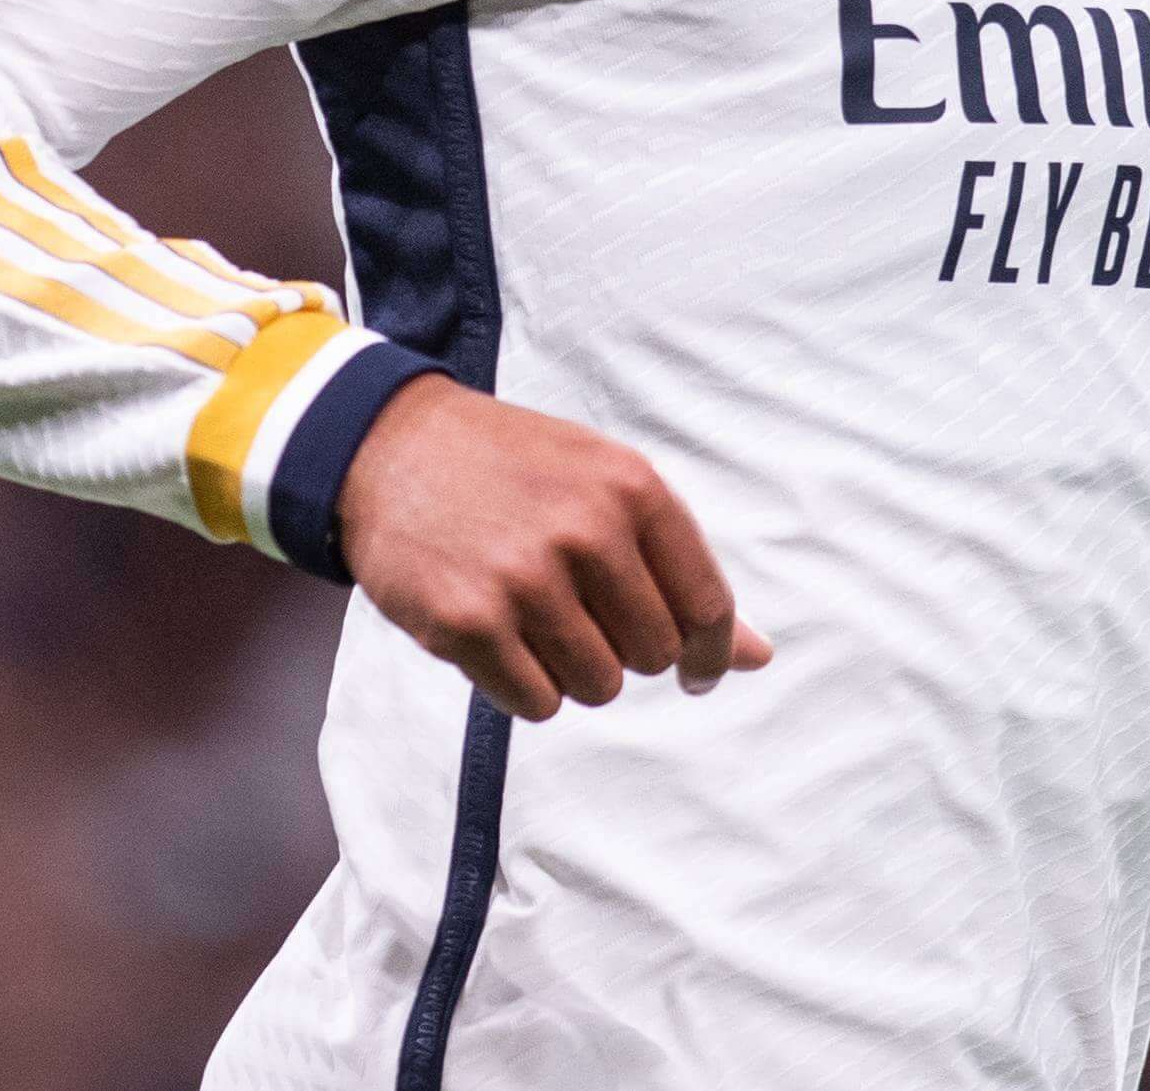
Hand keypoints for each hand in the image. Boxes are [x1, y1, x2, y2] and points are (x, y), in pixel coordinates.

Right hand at [337, 374, 773, 719]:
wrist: (392, 446)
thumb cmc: (516, 470)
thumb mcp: (607, 485)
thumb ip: (679, 568)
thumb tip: (757, 658)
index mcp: (633, 488)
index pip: (707, 605)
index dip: (710, 651)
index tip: (698, 671)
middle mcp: (586, 531)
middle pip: (652, 655)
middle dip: (626, 649)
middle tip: (582, 612)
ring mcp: (524, 579)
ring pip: (598, 686)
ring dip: (574, 670)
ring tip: (537, 618)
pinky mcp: (468, 623)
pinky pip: (537, 703)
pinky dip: (526, 686)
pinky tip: (500, 636)